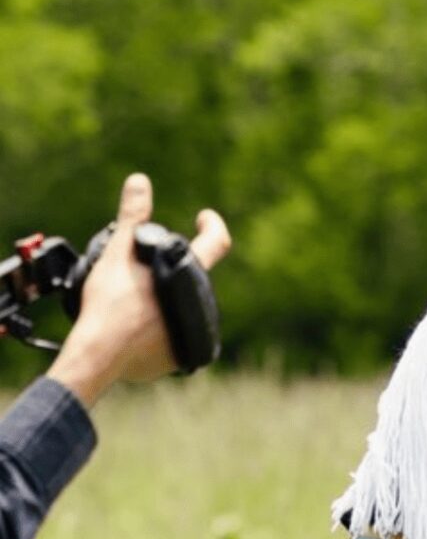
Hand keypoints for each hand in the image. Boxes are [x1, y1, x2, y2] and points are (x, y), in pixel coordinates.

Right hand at [47, 173, 230, 406]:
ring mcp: (195, 333)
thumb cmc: (110, 303)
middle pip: (191, 277)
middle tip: (144, 268)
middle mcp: (201, 304)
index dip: (212, 224)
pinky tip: (138, 326)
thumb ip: (133, 217)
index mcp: (191, 275)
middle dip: (172, 270)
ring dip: (165, 301)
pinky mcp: (182, 357)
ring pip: (182, 307)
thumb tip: (140, 181)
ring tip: (136, 299)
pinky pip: (174, 338)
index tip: (203, 216)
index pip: (216, 241)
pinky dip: (159, 330)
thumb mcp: (119, 254)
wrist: (98, 355)